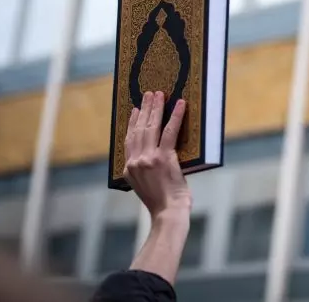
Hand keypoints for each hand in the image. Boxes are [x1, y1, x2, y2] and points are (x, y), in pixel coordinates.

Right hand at [123, 91, 191, 219]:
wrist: (168, 213)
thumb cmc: (162, 202)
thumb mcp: (145, 185)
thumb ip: (144, 170)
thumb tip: (153, 154)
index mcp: (128, 169)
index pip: (129, 140)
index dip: (132, 123)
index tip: (136, 110)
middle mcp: (135, 161)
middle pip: (138, 129)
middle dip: (145, 109)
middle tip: (149, 95)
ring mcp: (148, 159)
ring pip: (151, 127)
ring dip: (156, 108)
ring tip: (159, 94)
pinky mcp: (164, 158)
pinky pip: (170, 131)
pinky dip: (175, 116)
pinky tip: (180, 105)